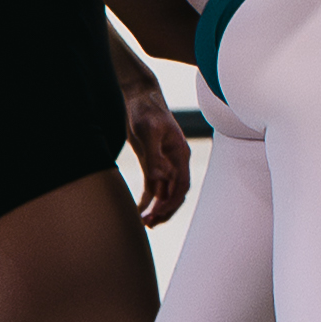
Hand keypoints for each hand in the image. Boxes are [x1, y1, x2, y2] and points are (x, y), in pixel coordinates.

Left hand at [120, 86, 190, 224]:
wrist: (139, 97)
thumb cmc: (146, 110)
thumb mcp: (149, 131)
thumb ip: (154, 155)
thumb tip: (160, 178)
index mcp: (180, 154)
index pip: (181, 185)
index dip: (172, 202)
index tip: (157, 213)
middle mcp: (175, 161)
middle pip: (175, 193)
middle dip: (165, 210)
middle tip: (149, 224)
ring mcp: (164, 162)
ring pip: (165, 192)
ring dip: (156, 208)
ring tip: (144, 222)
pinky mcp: (152, 162)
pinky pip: (153, 186)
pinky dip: (148, 200)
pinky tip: (139, 210)